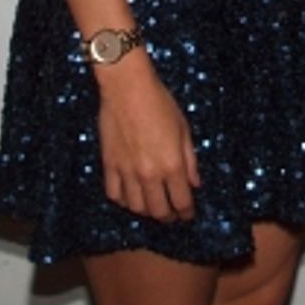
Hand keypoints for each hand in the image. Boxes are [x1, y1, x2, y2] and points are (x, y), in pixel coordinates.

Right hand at [95, 55, 200, 222]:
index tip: (188, 215)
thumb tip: (195, 183)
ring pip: (135, 207)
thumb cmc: (160, 103)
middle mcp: (149, 174)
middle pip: (158, 211)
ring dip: (146, 210)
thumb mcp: (184, 129)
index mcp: (172, 165)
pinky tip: (130, 195)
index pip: (181, 202)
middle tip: (172, 215)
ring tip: (152, 205)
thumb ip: (190, 160)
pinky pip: (114, 194)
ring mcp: (127, 172)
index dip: (187, 213)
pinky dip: (123, 200)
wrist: (127, 88)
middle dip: (168, 217)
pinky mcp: (109, 165)